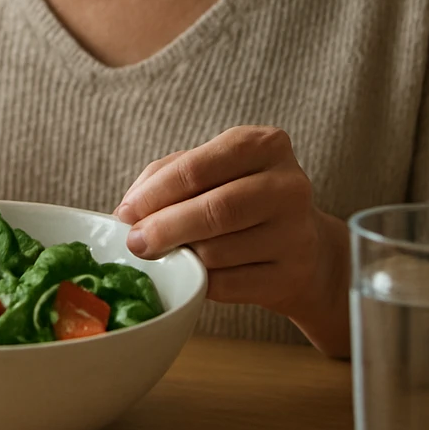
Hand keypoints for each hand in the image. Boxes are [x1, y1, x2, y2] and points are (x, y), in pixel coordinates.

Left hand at [114, 125, 350, 357]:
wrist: (302, 250)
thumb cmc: (240, 200)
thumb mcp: (209, 172)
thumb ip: (165, 178)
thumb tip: (127, 213)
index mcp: (264, 145)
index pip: (198, 167)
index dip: (155, 193)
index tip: (125, 213)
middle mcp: (288, 185)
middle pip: (215, 209)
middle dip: (164, 229)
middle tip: (135, 243)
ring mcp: (296, 233)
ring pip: (219, 251)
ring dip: (181, 257)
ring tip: (166, 256)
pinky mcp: (292, 275)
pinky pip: (229, 285)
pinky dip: (200, 282)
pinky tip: (192, 275)